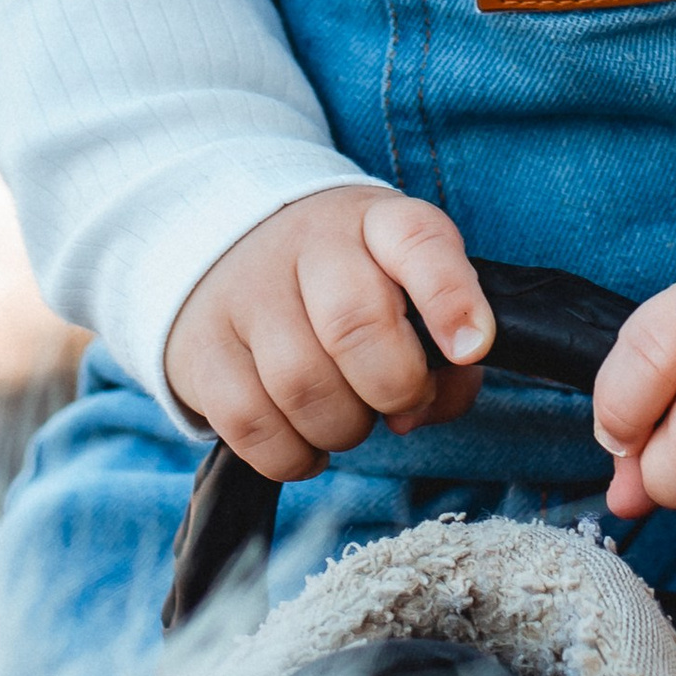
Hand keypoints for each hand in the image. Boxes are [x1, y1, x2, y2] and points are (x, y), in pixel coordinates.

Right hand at [164, 186, 493, 479]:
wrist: (231, 249)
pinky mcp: (203, 347)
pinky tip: (305, 441)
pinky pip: (250, 424)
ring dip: (342, 427)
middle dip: (395, 386)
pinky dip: (292, 455)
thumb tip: (425, 408)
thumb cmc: (342, 282)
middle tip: (398, 400)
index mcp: (375, 221)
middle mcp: (309, 245)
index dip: (450, 297)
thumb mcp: (403, 285)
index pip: (418, 241)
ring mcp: (248, 292)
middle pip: (356, 323)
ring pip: (302, 384)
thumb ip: (441, 350)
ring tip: (347, 417)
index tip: (471, 347)